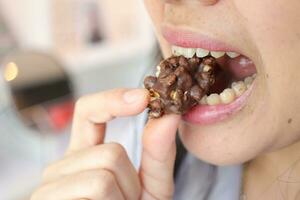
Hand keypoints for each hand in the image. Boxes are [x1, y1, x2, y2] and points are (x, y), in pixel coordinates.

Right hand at [31, 88, 179, 199]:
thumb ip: (159, 154)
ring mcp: (50, 185)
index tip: (143, 97)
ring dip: (123, 199)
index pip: (89, 112)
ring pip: (104, 173)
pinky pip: (96, 188)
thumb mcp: (151, 188)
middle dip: (131, 183)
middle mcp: (63, 165)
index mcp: (85, 154)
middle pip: (110, 153)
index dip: (113, 99)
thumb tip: (169, 115)